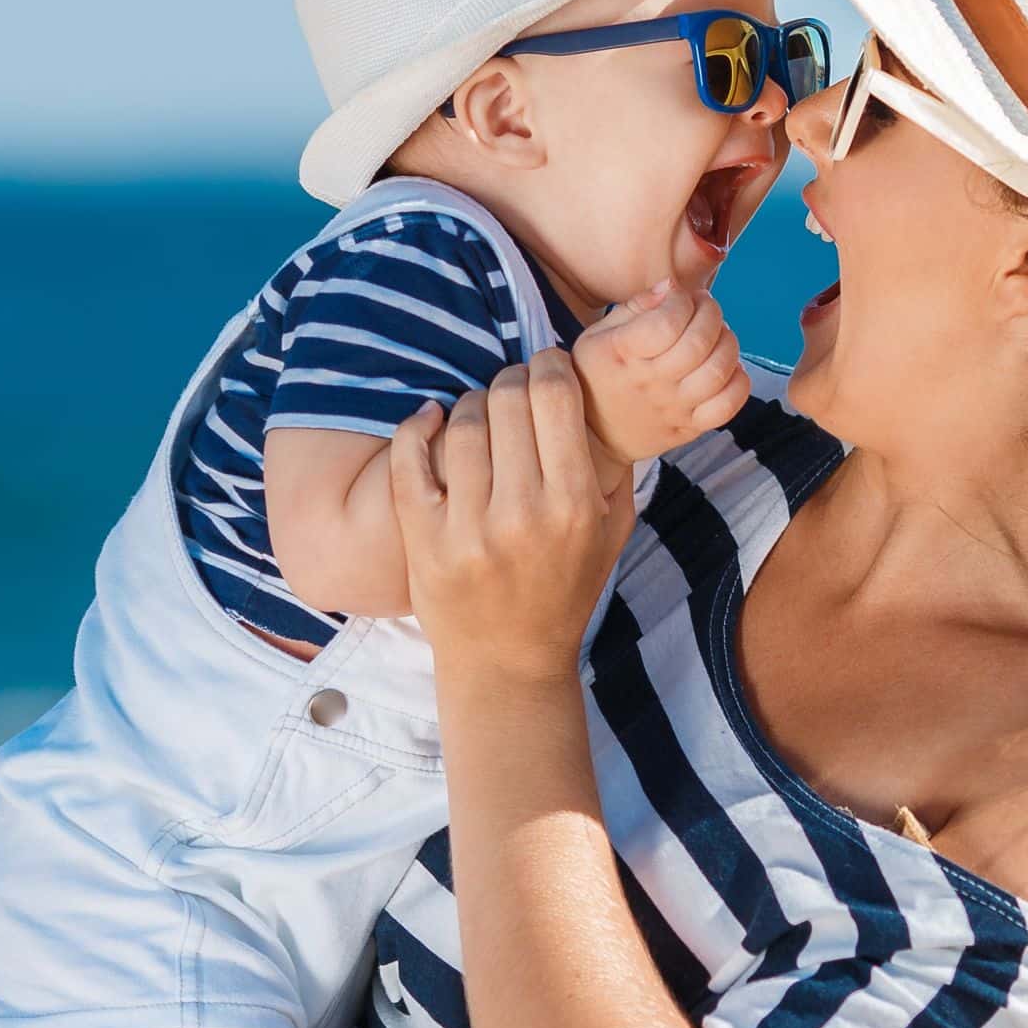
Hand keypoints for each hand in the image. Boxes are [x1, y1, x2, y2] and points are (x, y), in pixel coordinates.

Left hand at [389, 351, 634, 682]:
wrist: (507, 662)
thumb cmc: (564, 592)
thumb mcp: (612, 534)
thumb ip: (617, 470)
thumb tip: (607, 397)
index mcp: (573, 506)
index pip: (555, 398)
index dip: (549, 365)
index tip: (547, 366)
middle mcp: (522, 514)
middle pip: (508, 400)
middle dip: (512, 380)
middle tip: (514, 389)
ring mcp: (467, 527)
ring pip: (463, 424)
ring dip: (472, 404)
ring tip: (481, 413)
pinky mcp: (423, 538)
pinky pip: (409, 460)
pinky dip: (417, 427)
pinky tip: (432, 419)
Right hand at [570, 281, 751, 471]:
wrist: (595, 437)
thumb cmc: (597, 378)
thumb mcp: (597, 336)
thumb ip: (635, 307)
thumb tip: (671, 287)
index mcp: (623, 355)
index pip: (668, 322)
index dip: (682, 300)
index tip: (678, 297)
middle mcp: (651, 383)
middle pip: (700, 342)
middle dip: (710, 312)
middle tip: (704, 306)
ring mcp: (674, 407)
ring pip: (719, 370)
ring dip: (727, 341)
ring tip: (716, 334)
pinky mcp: (691, 426)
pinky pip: (729, 405)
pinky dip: (738, 380)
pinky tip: (726, 367)